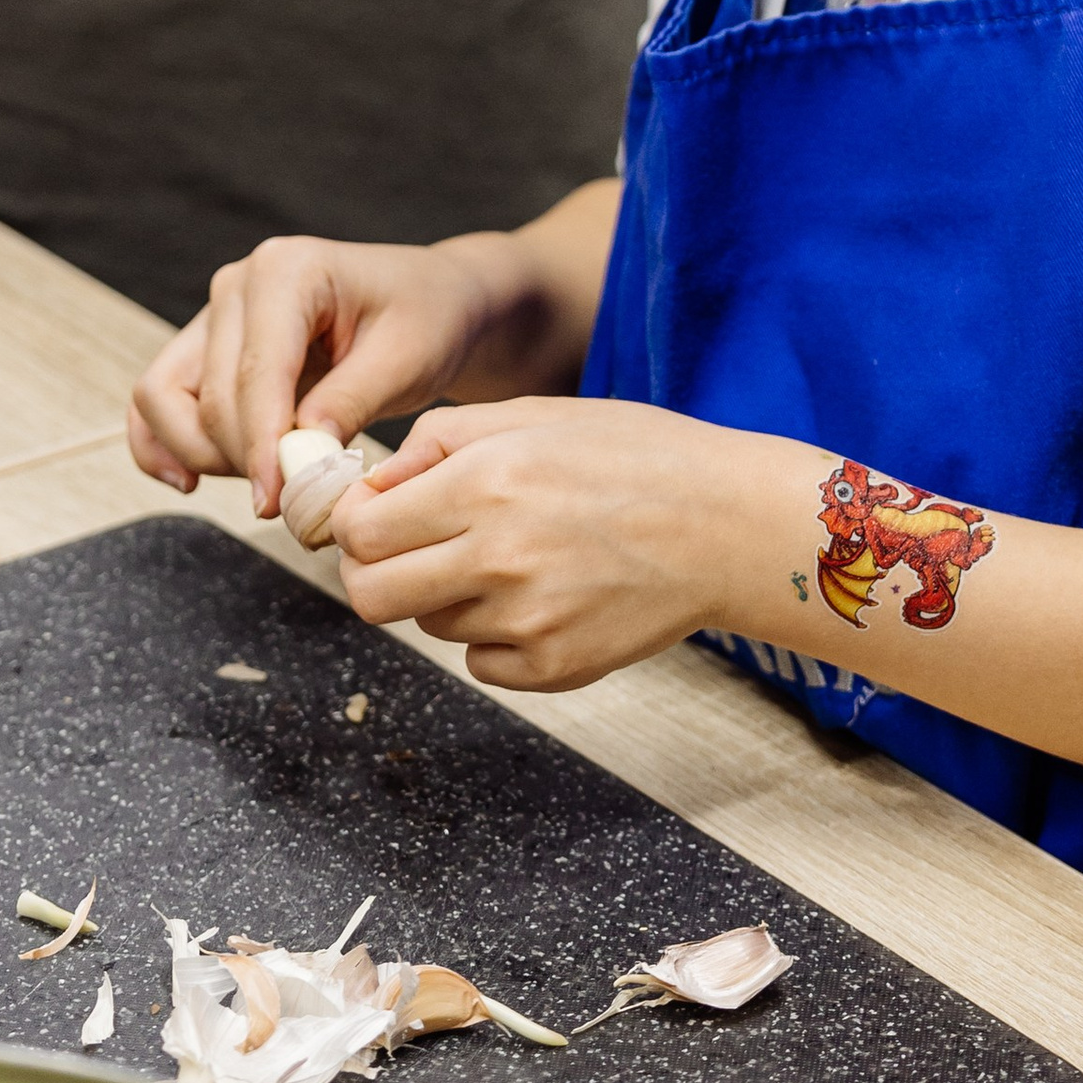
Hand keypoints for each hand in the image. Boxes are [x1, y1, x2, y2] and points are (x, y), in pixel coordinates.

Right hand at [128, 234, 550, 515]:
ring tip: (266, 485)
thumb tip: (296, 458)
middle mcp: (236, 286)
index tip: (276, 500)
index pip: (254, 371)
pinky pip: (157, 400)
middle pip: (206, 395)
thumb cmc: (426, 319)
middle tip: (296, 503)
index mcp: (287, 271)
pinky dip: (161, 444)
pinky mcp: (207, 348)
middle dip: (245, 459)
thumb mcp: (407, 359)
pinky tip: (189, 482)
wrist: (430, 303)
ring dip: (203, 455)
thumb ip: (349, 402)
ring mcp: (216, 315)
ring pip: (164, 398)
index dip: (260, 444)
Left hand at [331, 397, 786, 690]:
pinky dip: (493, 635)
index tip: (374, 514)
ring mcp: (527, 622)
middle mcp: (498, 558)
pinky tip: (542, 594)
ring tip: (509, 557)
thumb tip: (370, 484)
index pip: (358, 531)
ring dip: (444, 595)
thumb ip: (439, 442)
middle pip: (369, 596)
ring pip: (428, 624)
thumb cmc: (637, 457)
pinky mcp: (555, 668)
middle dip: (374, 570)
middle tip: (408, 549)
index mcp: (484, 484)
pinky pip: (480, 662)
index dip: (352, 523)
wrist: (730, 526)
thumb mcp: (534, 414)